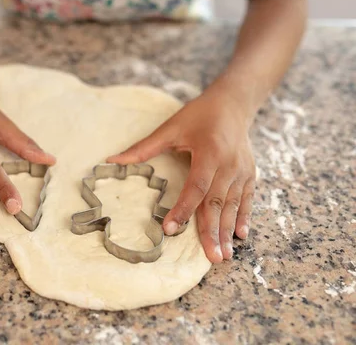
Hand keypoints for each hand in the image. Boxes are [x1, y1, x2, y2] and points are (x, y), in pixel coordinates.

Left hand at [107, 87, 255, 262]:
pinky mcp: (249, 174)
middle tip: (210, 258)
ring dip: (227, 231)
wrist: (233, 103)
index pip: (196, 187)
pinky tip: (240, 236)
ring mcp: (242, 170)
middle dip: (212, 231)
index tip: (170, 229)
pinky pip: (246, 200)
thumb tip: (112, 160)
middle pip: (217, 203)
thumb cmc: (198, 115)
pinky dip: (243, 218)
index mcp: (209, 152)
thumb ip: (143, 148)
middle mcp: (229, 164)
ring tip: (223, 255)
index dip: (183, 209)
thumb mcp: (170, 128)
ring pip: (232, 205)